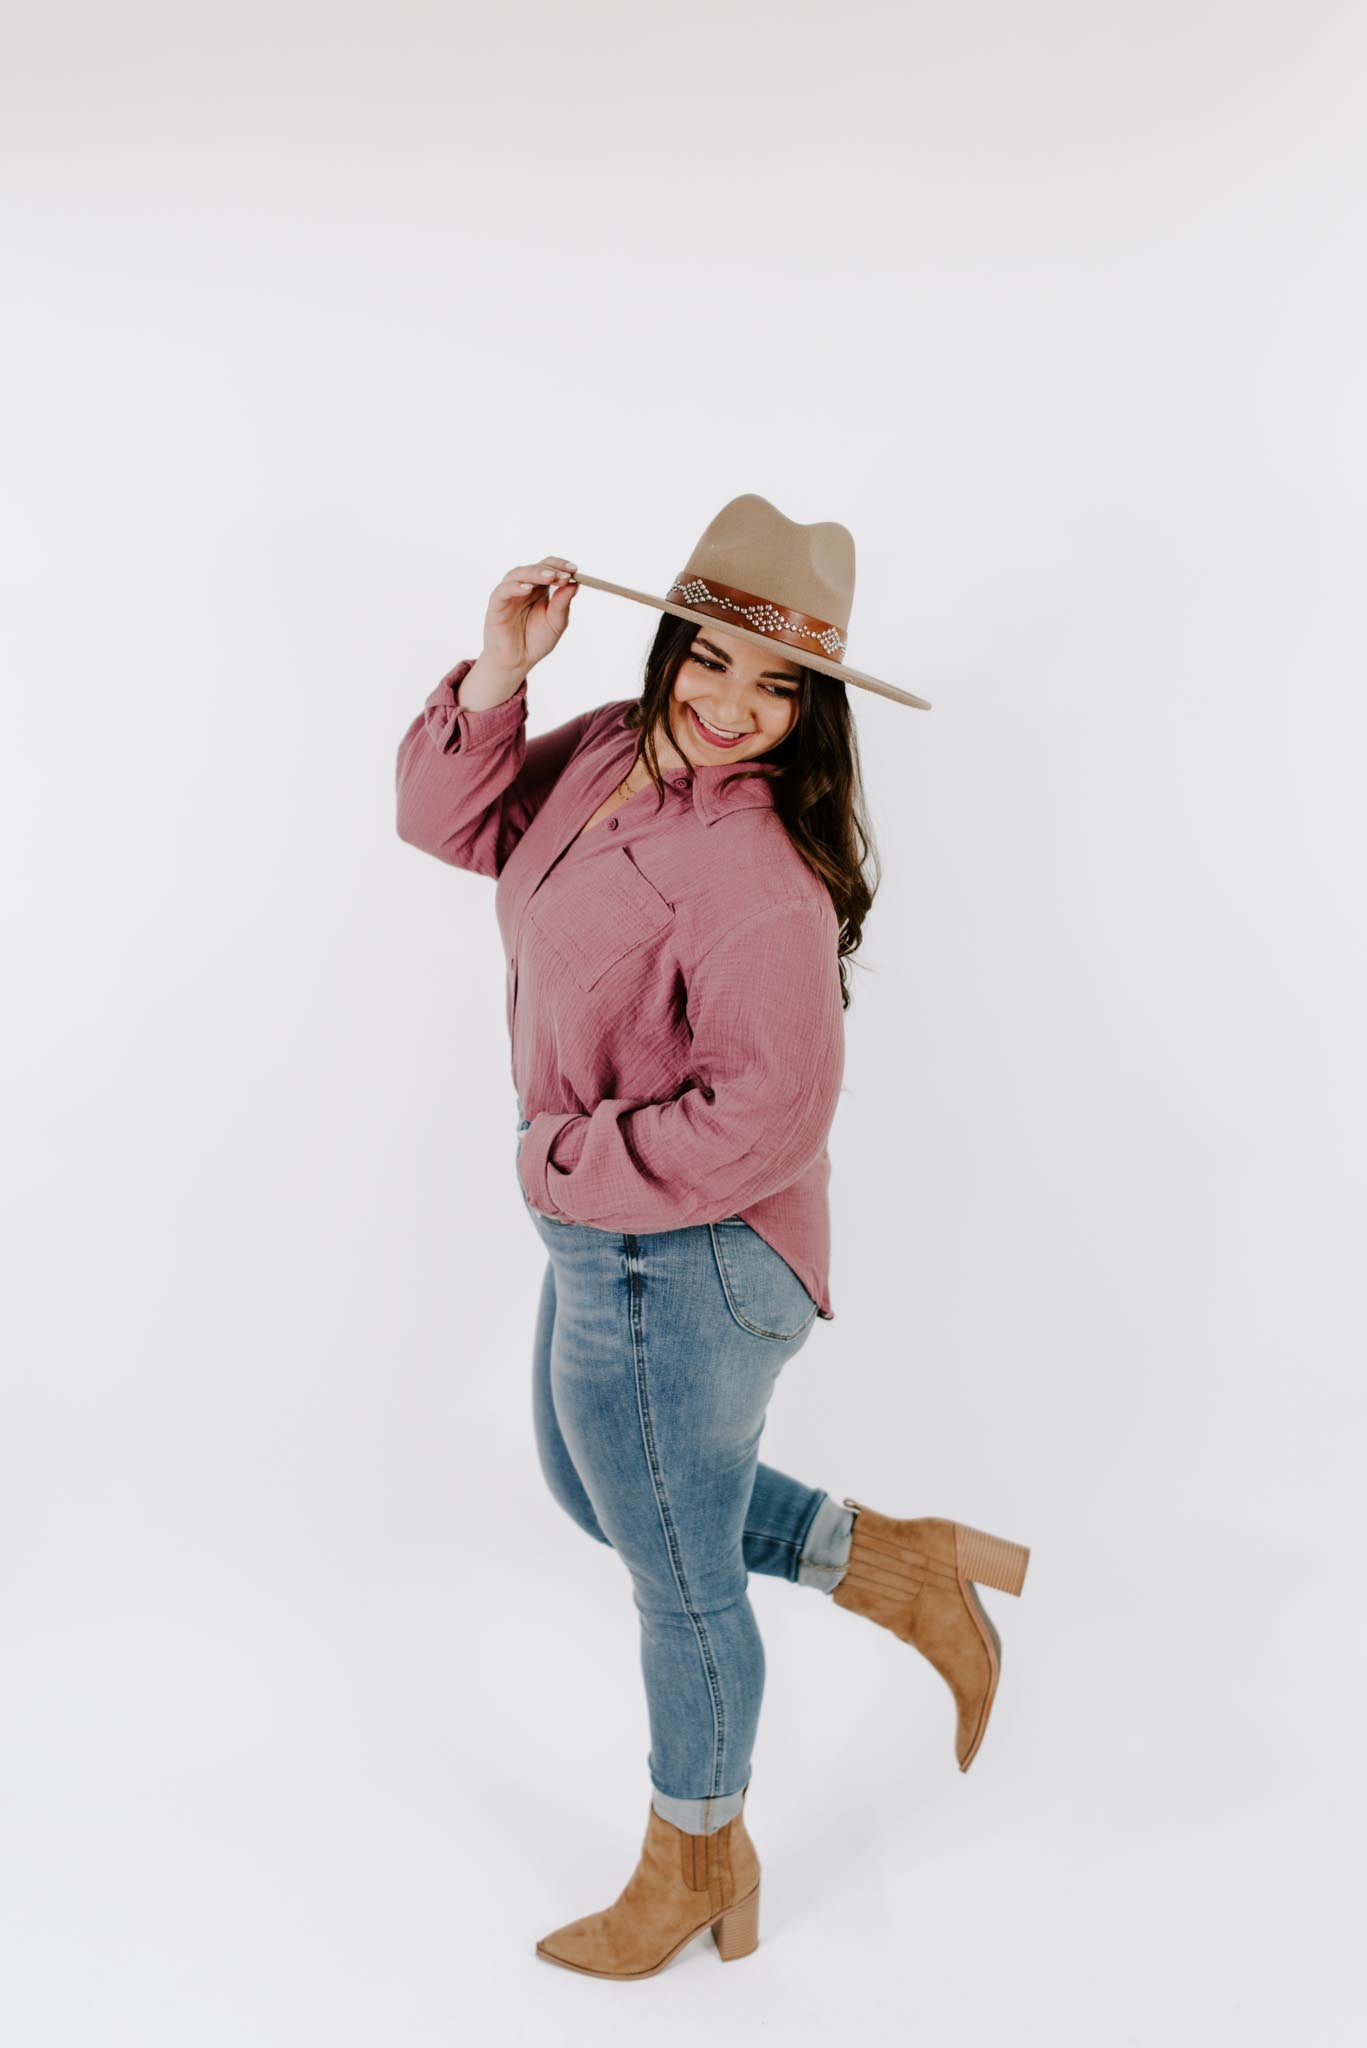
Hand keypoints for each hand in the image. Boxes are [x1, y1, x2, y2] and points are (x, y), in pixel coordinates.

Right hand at [480, 556, 579, 679]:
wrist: (518, 661)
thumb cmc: (536, 641)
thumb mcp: (556, 623)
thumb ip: (563, 604)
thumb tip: (574, 585)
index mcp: (540, 588)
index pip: (549, 568)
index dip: (560, 565)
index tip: (575, 570)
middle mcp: (524, 587)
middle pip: (535, 567)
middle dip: (551, 570)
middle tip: (564, 575)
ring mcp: (509, 594)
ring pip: (519, 574)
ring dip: (535, 573)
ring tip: (550, 577)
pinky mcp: (496, 604)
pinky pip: (503, 591)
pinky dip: (515, 587)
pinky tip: (528, 589)